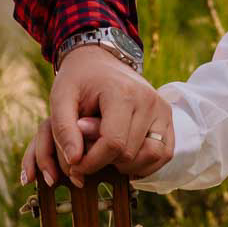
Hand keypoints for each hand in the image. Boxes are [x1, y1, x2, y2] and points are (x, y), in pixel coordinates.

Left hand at [20, 45, 172, 187]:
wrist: (99, 61)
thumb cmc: (78, 81)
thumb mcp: (60, 98)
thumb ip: (63, 129)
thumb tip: (74, 161)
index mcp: (123, 92)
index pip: (113, 143)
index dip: (92, 161)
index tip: (75, 163)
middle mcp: (148, 100)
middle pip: (129, 153)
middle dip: (104, 161)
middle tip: (87, 149)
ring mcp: (162, 109)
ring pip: (151, 156)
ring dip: (127, 165)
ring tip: (106, 152)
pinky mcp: (167, 117)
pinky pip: (164, 153)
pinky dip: (145, 162)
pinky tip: (124, 156)